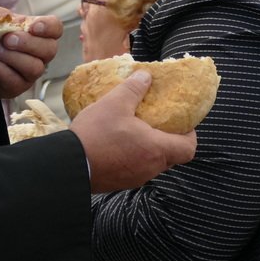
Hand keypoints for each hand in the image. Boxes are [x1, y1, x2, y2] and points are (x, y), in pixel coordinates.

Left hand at [0, 5, 61, 101]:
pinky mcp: (15, 88)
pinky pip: (16, 81)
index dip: (49, 27)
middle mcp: (37, 53)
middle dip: (28, 43)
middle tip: (6, 39)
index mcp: (34, 32)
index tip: (33, 27)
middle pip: (50, 50)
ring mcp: (28, 73)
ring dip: (11, 57)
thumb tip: (16, 22)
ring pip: (34, 68)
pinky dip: (0, 69)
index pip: (55, 28)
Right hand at [69, 71, 197, 191]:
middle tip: (158, 123)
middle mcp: (151, 168)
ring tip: (135, 131)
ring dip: (150, 149)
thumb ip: (134, 88)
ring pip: (153, 163)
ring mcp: (135, 178)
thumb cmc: (96, 134)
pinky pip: (136, 169)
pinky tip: (118, 144)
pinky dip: (134, 157)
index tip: (182, 123)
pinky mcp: (120, 183)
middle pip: (172, 156)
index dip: (190, 135)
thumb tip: (146, 76)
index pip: (188, 148)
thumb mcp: (115, 103)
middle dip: (169, 140)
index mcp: (156, 149)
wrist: (69, 164)